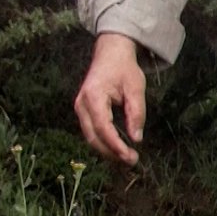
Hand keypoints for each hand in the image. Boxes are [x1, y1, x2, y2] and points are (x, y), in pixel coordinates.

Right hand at [73, 33, 146, 166]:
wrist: (110, 54)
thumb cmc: (124, 69)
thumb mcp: (136, 88)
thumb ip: (136, 113)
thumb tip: (137, 138)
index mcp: (94, 96)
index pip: (103, 128)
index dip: (116, 145)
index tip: (130, 156)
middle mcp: (82, 104)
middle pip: (93, 137)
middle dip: (112, 152)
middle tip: (132, 160)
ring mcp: (80, 108)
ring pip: (90, 137)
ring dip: (108, 150)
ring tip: (127, 157)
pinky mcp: (83, 111)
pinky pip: (91, 131)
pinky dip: (104, 142)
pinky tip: (118, 148)